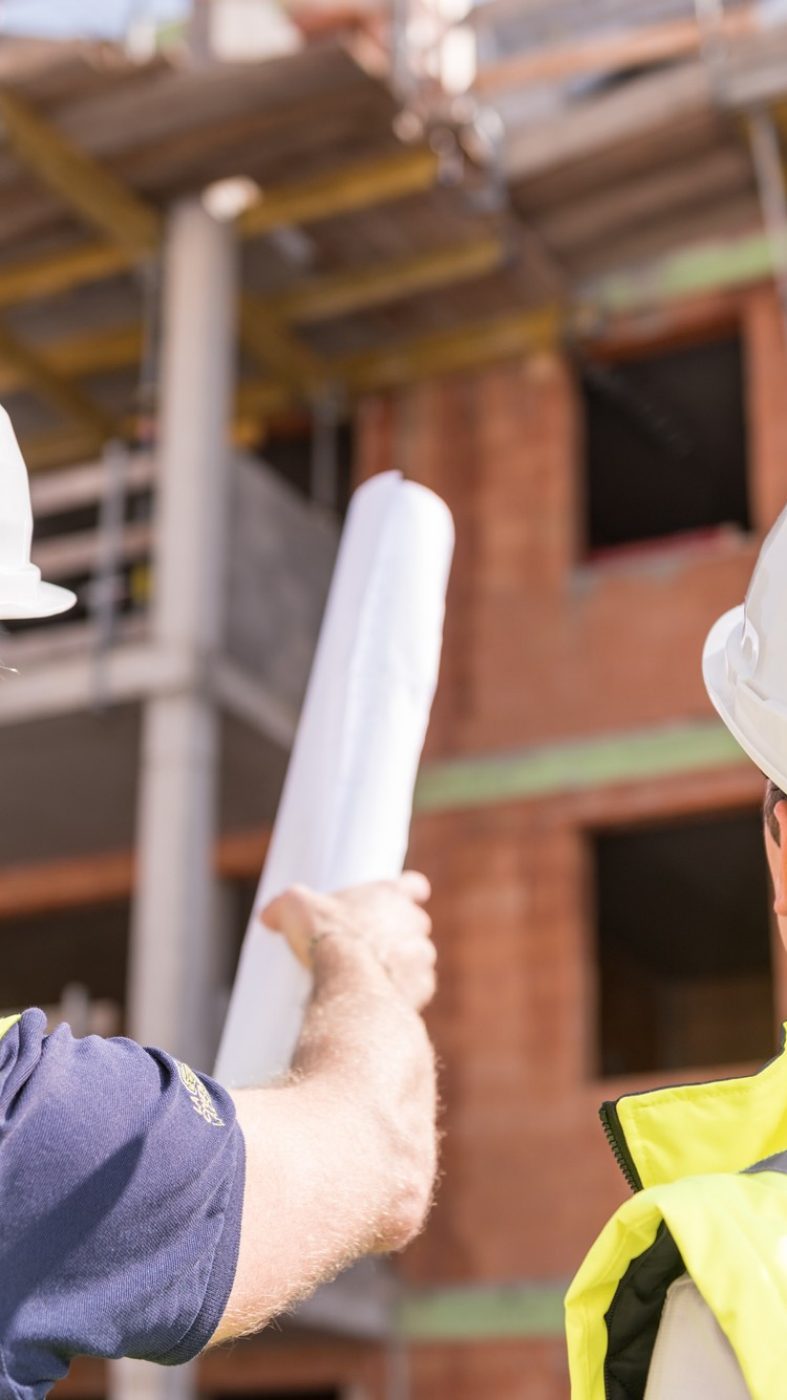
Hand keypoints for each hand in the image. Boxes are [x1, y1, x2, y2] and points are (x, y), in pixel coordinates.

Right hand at [261, 873, 435, 1010]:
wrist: (350, 986)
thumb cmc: (326, 938)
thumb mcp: (294, 909)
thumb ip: (284, 906)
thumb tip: (269, 915)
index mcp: (390, 895)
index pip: (412, 885)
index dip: (408, 891)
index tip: (402, 897)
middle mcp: (413, 922)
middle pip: (414, 923)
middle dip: (396, 932)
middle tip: (367, 944)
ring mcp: (421, 956)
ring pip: (417, 956)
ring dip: (401, 963)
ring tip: (371, 974)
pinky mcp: (423, 987)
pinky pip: (418, 986)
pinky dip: (404, 990)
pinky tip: (380, 996)